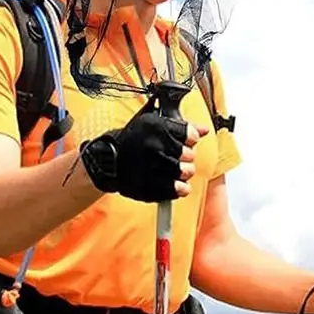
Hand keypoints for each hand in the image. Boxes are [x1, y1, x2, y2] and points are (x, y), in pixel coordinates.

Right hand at [81, 111, 206, 202]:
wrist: (108, 160)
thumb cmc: (133, 140)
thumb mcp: (154, 123)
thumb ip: (181, 126)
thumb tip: (204, 130)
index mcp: (155, 128)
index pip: (190, 135)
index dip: (190, 139)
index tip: (185, 142)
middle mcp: (153, 147)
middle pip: (189, 155)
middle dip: (186, 157)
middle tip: (177, 157)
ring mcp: (150, 168)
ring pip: (185, 173)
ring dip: (184, 172)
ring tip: (175, 170)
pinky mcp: (147, 187)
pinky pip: (176, 190)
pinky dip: (179, 188)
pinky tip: (176, 184)